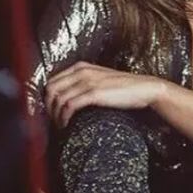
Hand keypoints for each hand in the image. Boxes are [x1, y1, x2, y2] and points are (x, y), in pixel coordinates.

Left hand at [44, 61, 165, 127]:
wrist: (145, 88)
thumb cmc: (124, 87)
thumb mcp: (101, 79)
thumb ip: (85, 83)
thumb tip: (69, 98)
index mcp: (81, 67)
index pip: (52, 81)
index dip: (47, 98)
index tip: (51, 112)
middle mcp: (81, 71)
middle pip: (51, 89)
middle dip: (48, 107)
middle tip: (53, 121)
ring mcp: (87, 81)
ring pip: (58, 98)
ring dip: (55, 115)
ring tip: (61, 126)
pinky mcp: (94, 93)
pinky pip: (69, 105)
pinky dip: (64, 117)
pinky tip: (67, 125)